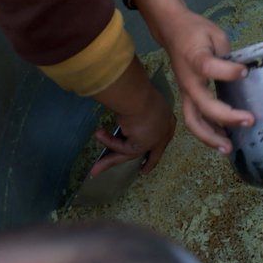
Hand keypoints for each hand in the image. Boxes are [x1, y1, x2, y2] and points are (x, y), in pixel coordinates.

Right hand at [90, 59, 175, 175]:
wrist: (137, 95)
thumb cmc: (138, 90)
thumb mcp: (140, 99)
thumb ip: (134, 110)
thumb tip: (122, 114)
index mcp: (167, 116)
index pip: (164, 134)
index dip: (157, 145)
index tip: (151, 152)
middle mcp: (164, 129)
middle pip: (154, 151)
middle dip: (148, 162)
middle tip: (144, 172)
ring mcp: (154, 139)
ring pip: (132, 153)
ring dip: (111, 161)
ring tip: (95, 169)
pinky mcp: (141, 146)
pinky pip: (122, 148)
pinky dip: (109, 142)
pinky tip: (98, 134)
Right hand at [134, 0, 252, 152]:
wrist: (172, 30)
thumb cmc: (196, 31)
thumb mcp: (215, 34)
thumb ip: (228, 56)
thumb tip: (242, 76)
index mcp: (196, 59)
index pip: (209, 68)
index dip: (227, 71)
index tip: (245, 71)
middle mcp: (188, 80)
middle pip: (202, 105)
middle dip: (226, 117)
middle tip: (249, 121)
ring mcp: (185, 91)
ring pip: (193, 120)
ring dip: (210, 136)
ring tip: (229, 147)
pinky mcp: (186, 97)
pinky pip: (194, 119)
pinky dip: (207, 132)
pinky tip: (222, 139)